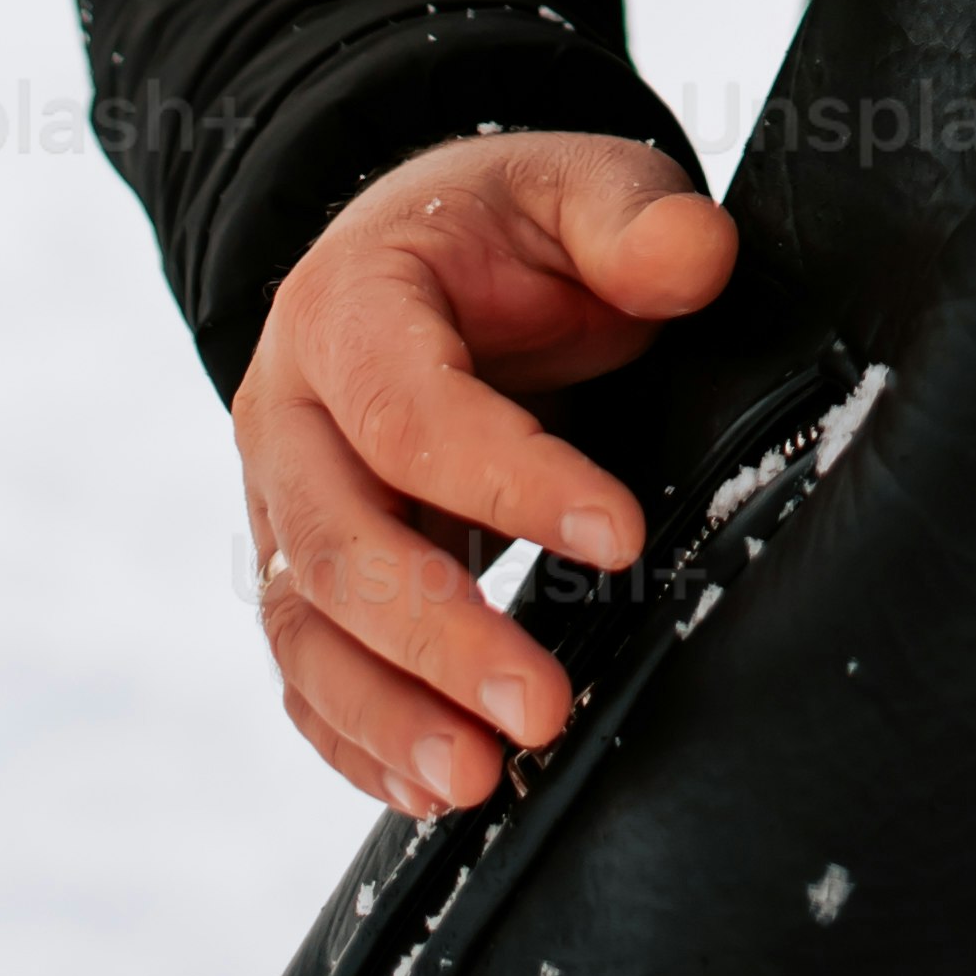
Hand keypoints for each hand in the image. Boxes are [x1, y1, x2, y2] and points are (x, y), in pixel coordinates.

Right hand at [233, 131, 739, 819]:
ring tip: (481, 780)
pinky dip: (357, 737)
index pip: (407, 411)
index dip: (508, 480)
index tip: (621, 534)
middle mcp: (284, 412)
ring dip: (387, 713)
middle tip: (545, 708)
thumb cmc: (512, 226)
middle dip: (438, 637)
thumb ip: (634, 216)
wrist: (428, 255)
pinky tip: (430, 788)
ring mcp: (279, 500)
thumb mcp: (578, 187)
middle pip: (335, 543)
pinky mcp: (298, 570)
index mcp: (345, 305)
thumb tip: (696, 256)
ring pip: (303, 628)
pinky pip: (304, 671)